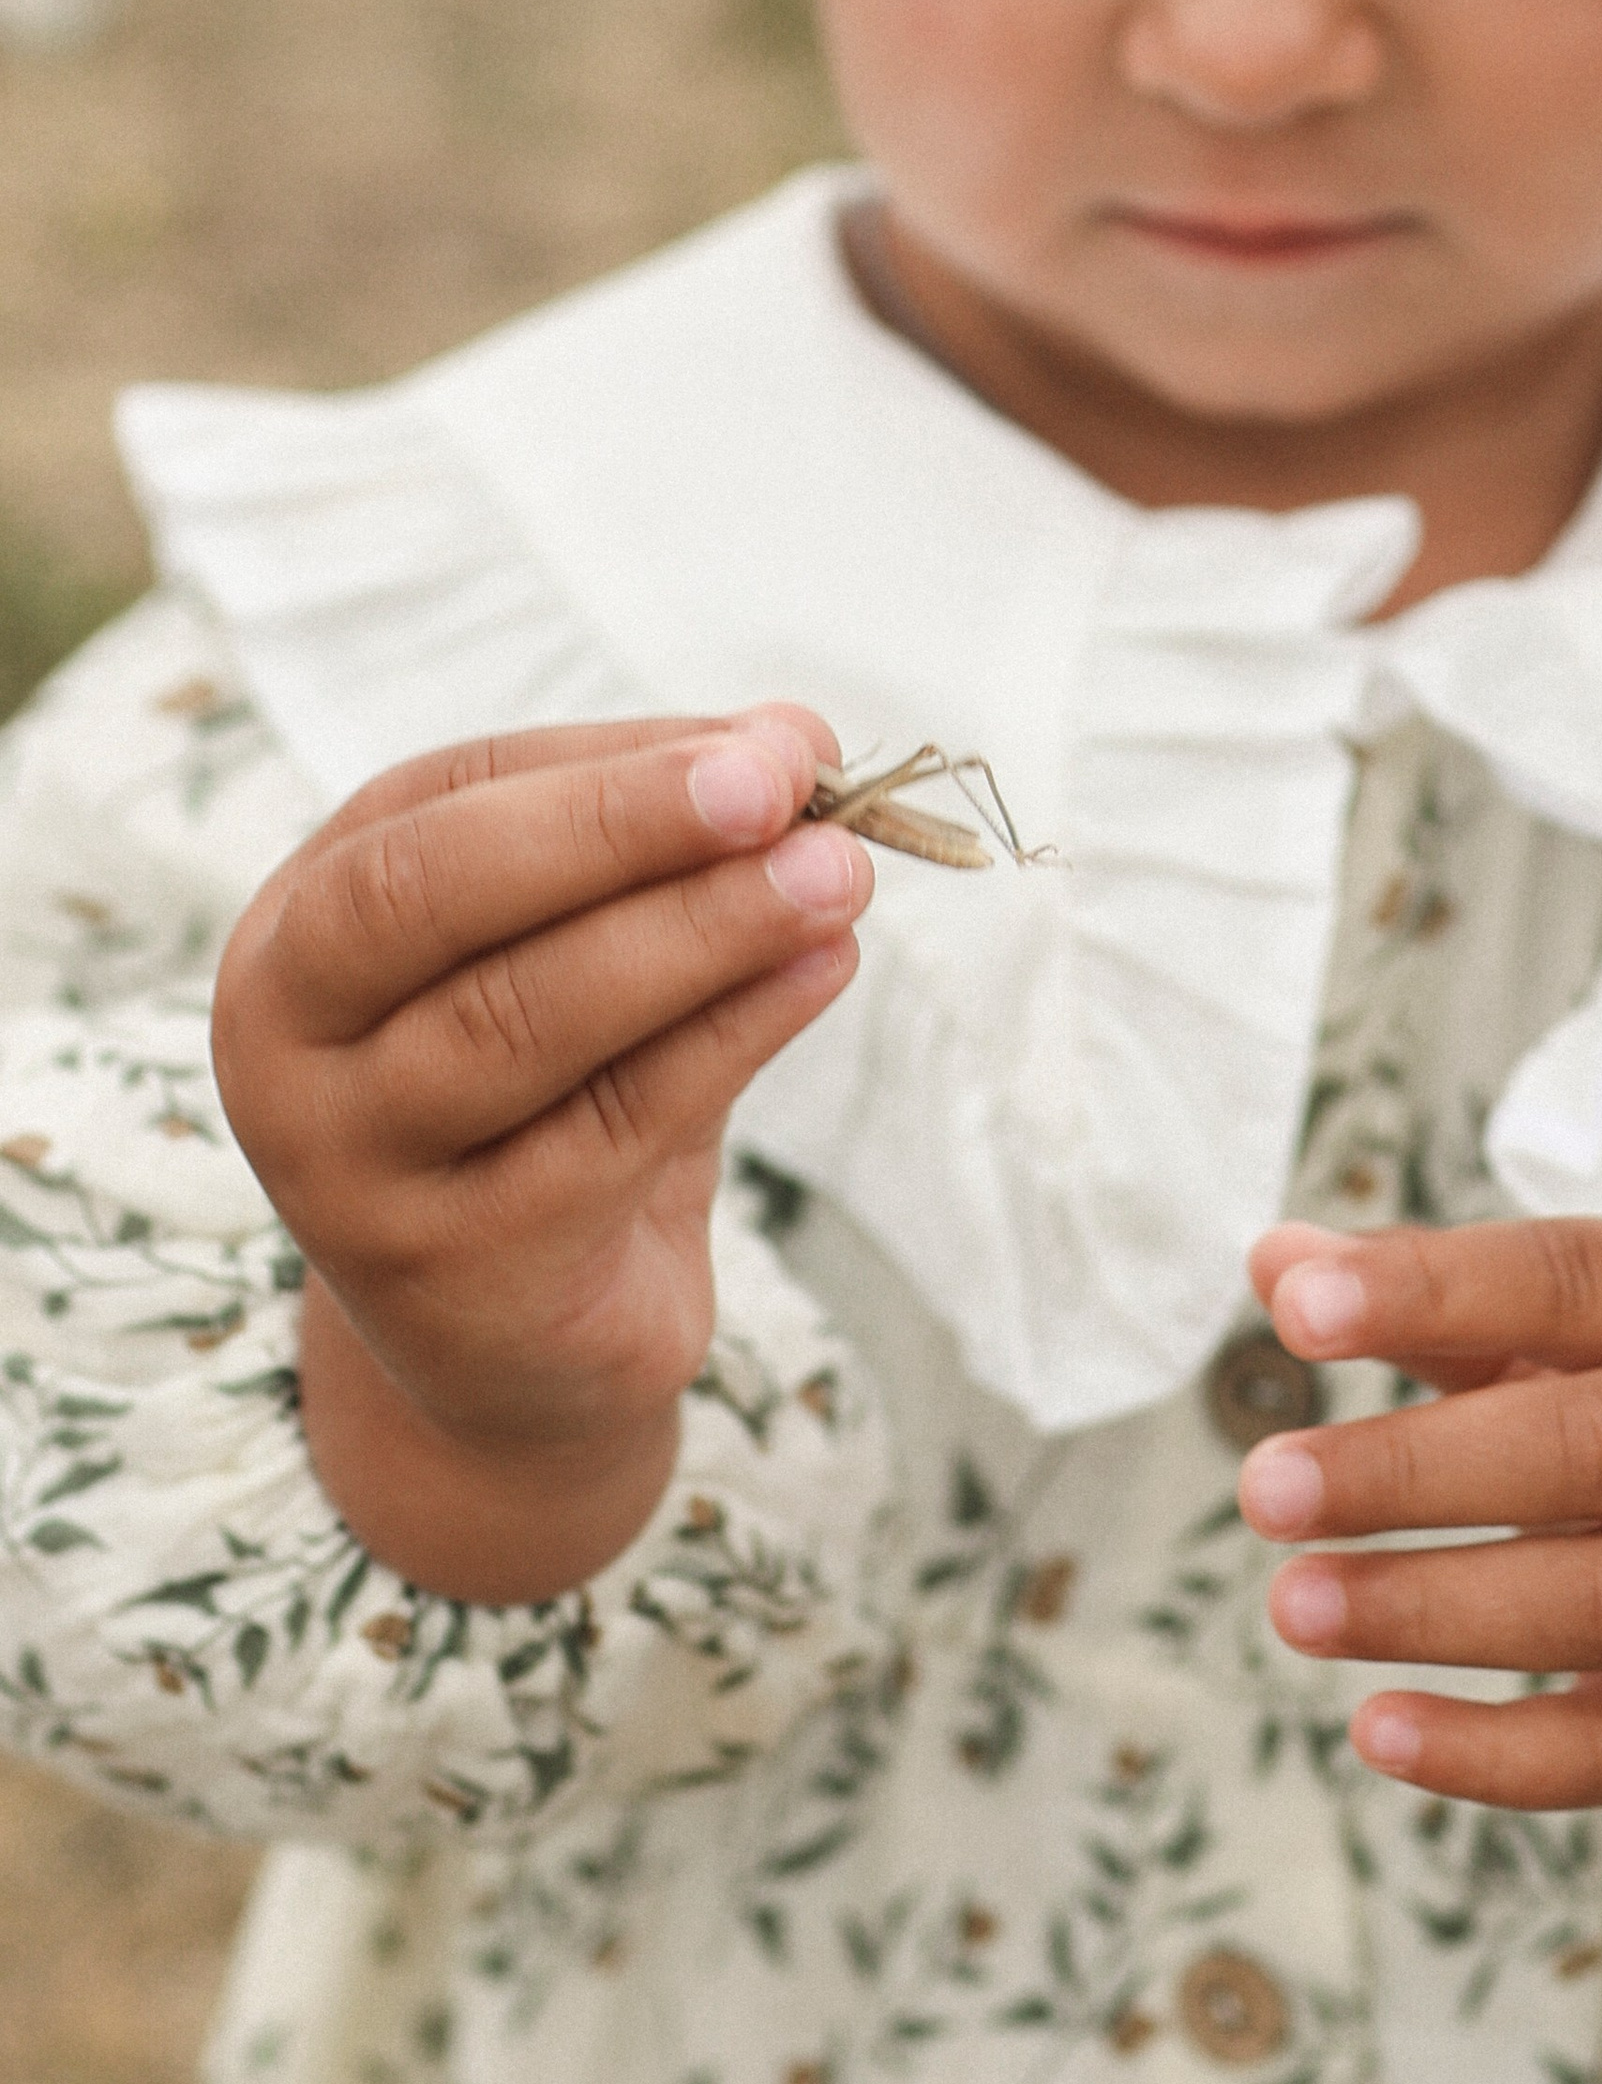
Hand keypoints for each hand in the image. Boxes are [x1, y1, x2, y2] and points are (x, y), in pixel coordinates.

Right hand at [212, 709, 869, 1601]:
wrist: (514, 1346)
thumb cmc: (551, 1103)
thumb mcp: (579, 955)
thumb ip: (663, 844)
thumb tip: (794, 736)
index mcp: (298, 930)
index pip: (439, 806)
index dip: (609, 769)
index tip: (773, 745)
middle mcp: (283, 1047)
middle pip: (433, 896)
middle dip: (616, 827)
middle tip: (779, 790)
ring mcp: (351, 1172)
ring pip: (525, 1018)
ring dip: (701, 931)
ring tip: (837, 879)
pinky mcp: (455, 1275)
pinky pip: (610, 1129)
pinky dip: (733, 1036)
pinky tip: (822, 973)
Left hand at [1234, 1217, 1601, 1844]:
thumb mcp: (1588, 1335)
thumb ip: (1435, 1299)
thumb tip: (1275, 1257)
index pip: (1575, 1281)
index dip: (1435, 1287)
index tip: (1296, 1306)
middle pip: (1597, 1445)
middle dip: (1417, 1469)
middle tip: (1266, 1486)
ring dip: (1437, 1608)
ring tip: (1293, 1604)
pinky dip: (1494, 1754)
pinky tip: (1377, 1730)